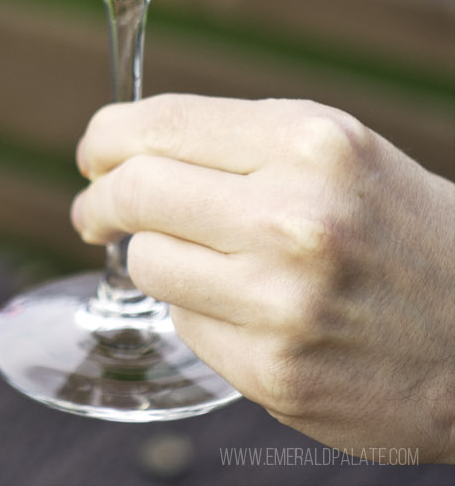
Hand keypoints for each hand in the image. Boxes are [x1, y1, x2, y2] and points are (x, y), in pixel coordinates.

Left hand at [73, 94, 454, 460]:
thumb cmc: (403, 230)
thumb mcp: (338, 150)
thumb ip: (238, 140)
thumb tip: (126, 146)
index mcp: (308, 142)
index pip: (158, 125)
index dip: (105, 137)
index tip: (94, 153)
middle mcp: (292, 217)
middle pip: (135, 190)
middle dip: (99, 198)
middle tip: (94, 210)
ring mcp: (281, 302)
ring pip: (147, 261)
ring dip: (152, 256)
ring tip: (192, 258)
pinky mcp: (274, 373)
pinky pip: (185, 324)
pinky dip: (196, 311)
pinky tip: (243, 308)